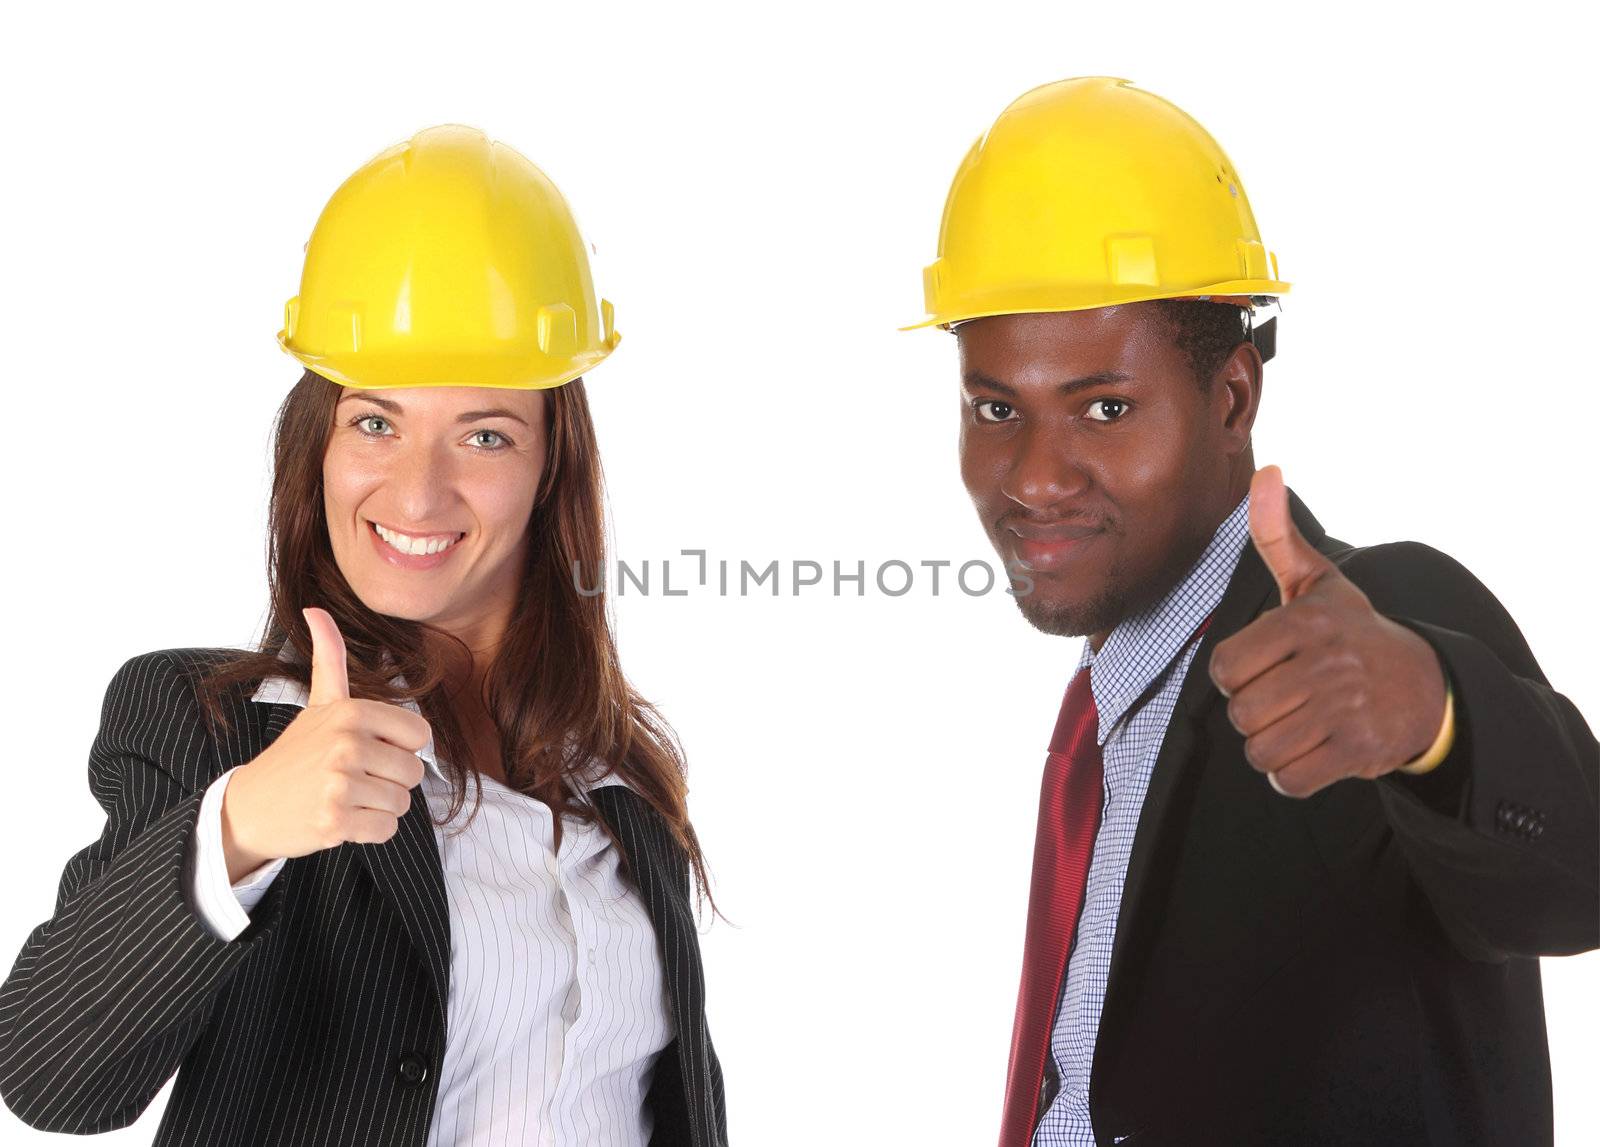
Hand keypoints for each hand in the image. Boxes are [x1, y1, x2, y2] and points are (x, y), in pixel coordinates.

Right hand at [220, 607, 431, 880]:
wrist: (251, 806)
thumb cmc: (295, 754)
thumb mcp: (318, 703)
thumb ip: (329, 658)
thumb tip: (316, 609)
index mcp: (351, 712)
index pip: (421, 736)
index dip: (400, 748)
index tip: (370, 750)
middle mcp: (346, 744)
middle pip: (413, 772)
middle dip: (389, 781)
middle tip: (352, 778)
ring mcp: (339, 784)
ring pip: (401, 802)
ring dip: (379, 807)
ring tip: (345, 797)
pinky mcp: (335, 820)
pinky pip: (385, 830)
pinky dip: (369, 831)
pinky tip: (341, 818)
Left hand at [1207, 466, 1448, 797]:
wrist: (1426, 687)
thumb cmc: (1352, 633)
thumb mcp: (1317, 582)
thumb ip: (1277, 535)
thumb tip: (1266, 474)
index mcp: (1306, 621)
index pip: (1224, 668)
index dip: (1236, 676)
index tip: (1265, 667)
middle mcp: (1328, 663)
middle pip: (1241, 713)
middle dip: (1255, 714)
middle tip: (1287, 700)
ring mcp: (1346, 708)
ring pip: (1260, 750)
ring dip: (1272, 747)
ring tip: (1300, 724)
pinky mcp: (1359, 750)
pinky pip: (1290, 780)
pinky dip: (1293, 775)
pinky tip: (1313, 752)